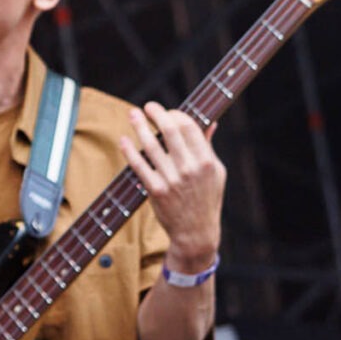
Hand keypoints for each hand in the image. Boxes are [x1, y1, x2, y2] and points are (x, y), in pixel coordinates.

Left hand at [121, 102, 225, 269]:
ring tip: (132, 114)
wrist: (196, 232)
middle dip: (156, 113)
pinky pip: (139, 165)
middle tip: (147, 106)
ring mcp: (172, 180)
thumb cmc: (207, 199)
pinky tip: (124, 140)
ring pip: (151, 145)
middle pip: (170, 130)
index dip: (175, 114)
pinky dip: (129, 150)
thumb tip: (211, 123)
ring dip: (139, 126)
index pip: (189, 127)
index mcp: (207, 161)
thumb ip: (208, 147)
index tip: (167, 112)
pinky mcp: (156, 190)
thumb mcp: (216, 173)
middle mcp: (190, 169)